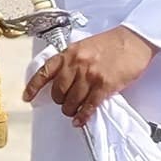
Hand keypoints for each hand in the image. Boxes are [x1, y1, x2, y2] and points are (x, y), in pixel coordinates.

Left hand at [23, 24, 155, 128]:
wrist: (133, 41)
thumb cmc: (111, 43)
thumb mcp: (84, 46)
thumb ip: (72, 61)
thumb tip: (62, 79)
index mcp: (69, 53)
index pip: (45, 72)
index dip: (33, 87)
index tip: (27, 97)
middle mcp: (76, 65)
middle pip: (58, 91)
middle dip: (59, 100)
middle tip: (64, 102)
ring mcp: (90, 76)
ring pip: (71, 101)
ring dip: (70, 110)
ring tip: (73, 111)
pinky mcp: (104, 86)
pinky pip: (88, 106)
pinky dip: (82, 116)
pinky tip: (80, 119)